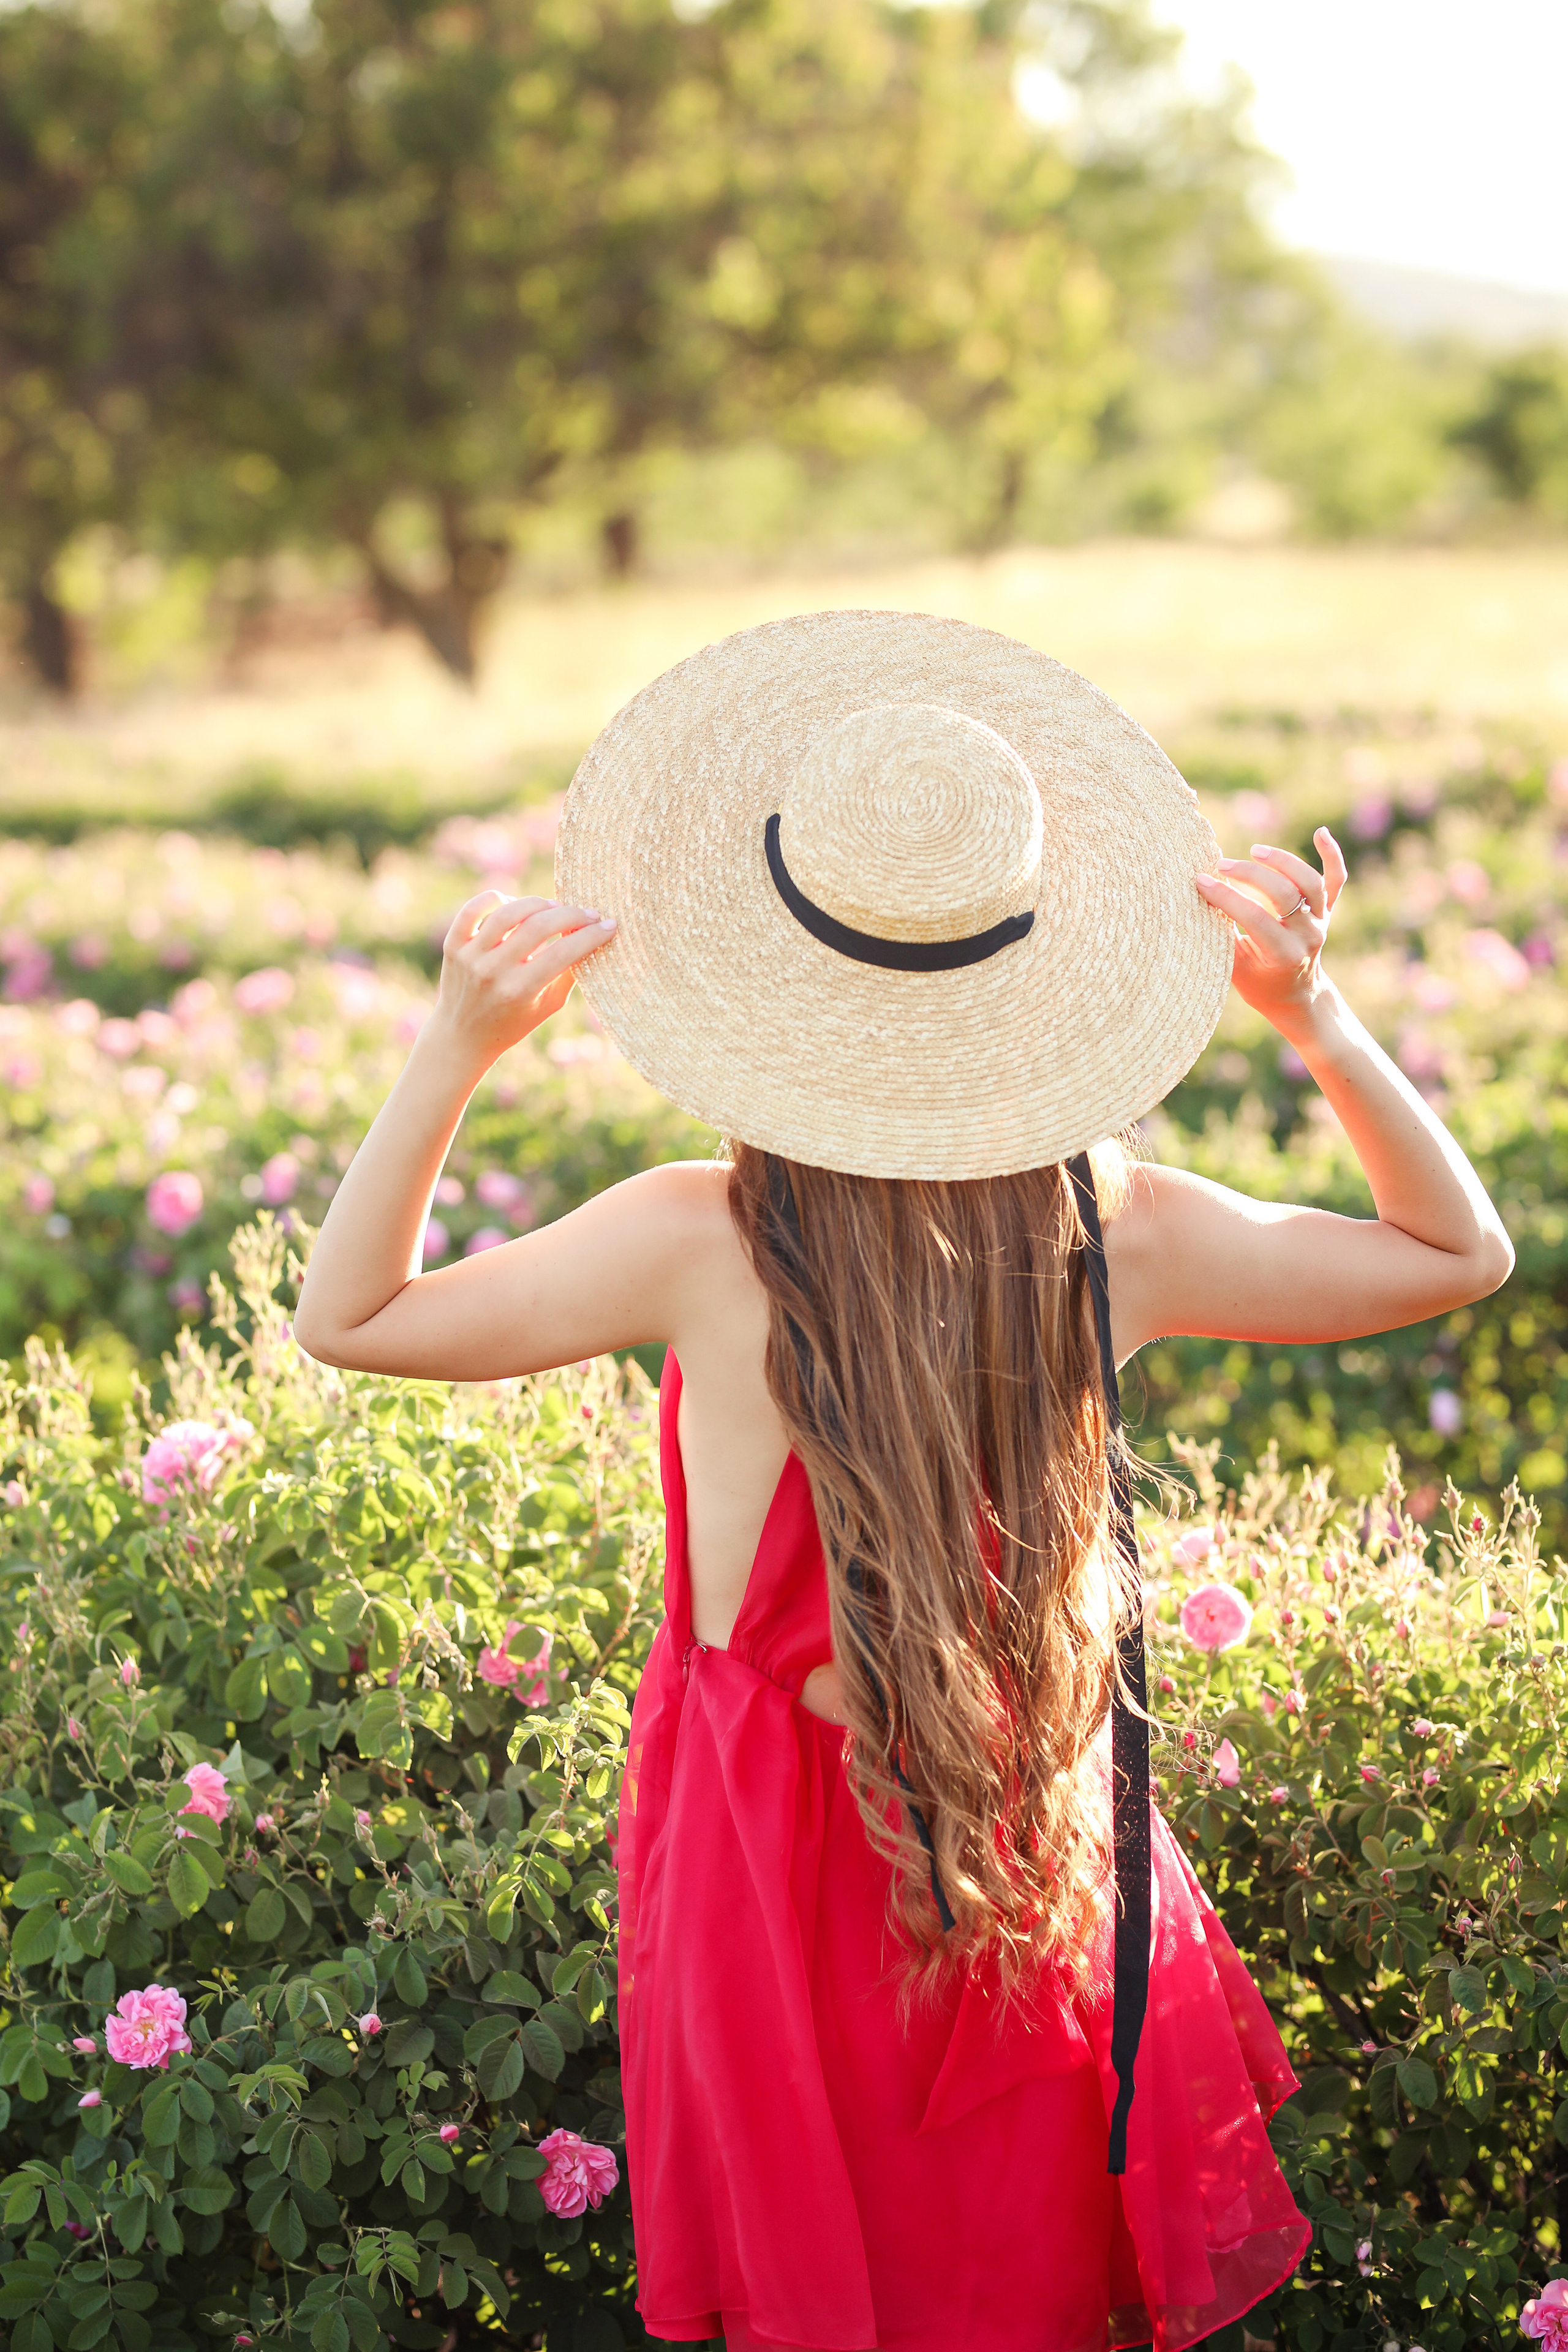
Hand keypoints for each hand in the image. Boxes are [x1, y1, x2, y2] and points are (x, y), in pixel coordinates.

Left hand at [431, 891, 615, 1065]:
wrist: (462, 1037)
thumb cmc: (513, 1023)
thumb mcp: (547, 1007)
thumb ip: (568, 975)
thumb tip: (593, 938)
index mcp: (519, 991)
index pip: (563, 953)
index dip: (591, 935)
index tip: (610, 925)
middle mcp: (493, 972)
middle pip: (538, 927)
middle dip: (571, 915)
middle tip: (587, 914)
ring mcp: (470, 957)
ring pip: (507, 912)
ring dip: (537, 903)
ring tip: (553, 907)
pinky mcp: (453, 946)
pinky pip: (472, 910)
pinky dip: (494, 898)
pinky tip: (511, 903)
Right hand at [1194, 828, 1345, 1026]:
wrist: (1297, 995)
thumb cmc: (1259, 984)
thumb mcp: (1235, 969)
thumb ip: (1220, 937)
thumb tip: (1196, 900)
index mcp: (1284, 954)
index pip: (1253, 917)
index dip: (1224, 896)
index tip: (1200, 881)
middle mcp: (1308, 935)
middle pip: (1285, 893)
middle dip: (1250, 875)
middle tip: (1222, 865)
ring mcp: (1322, 921)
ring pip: (1311, 882)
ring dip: (1284, 861)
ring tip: (1256, 851)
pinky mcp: (1328, 910)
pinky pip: (1336, 879)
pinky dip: (1331, 855)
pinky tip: (1321, 832)